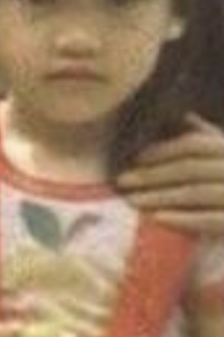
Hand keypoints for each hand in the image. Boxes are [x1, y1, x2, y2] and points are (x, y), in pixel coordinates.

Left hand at [119, 113, 223, 234]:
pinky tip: (156, 218)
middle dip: (152, 174)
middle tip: (122, 181)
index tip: (134, 159)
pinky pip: (212, 220)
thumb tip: (183, 116)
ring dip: (160, 196)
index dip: (163, 150)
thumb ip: (207, 137)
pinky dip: (183, 219)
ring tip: (131, 201)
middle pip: (190, 169)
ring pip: (196, 193)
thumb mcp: (223, 158)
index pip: (194, 145)